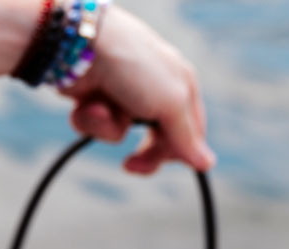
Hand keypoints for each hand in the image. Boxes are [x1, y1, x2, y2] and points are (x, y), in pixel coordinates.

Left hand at [61, 8, 212, 174]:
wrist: (80, 43)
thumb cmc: (133, 65)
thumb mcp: (170, 102)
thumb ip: (186, 137)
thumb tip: (207, 164)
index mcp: (181, 85)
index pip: (191, 131)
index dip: (181, 151)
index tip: (168, 162)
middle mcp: (153, 90)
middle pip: (158, 140)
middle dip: (144, 153)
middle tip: (131, 166)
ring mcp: (123, 95)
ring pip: (122, 134)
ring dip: (111, 127)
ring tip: (102, 108)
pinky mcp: (95, 99)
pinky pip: (97, 126)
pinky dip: (91, 119)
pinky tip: (87, 102)